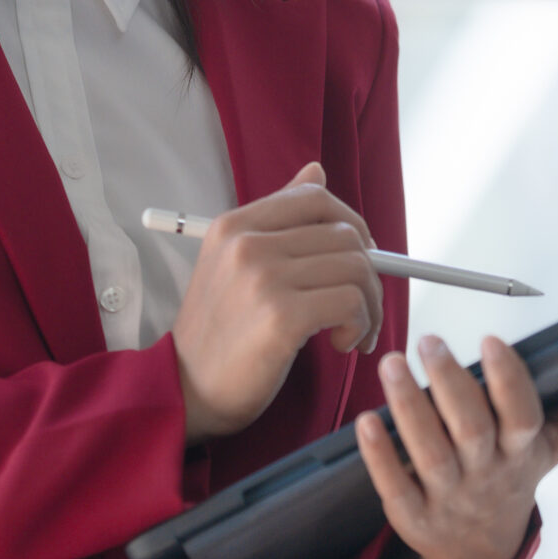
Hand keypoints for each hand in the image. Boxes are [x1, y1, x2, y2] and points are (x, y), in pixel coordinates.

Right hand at [173, 163, 382, 444]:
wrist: (187, 387)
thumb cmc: (219, 331)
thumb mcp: (235, 262)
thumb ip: (278, 217)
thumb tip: (317, 171)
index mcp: (233, 226)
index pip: (315, 198)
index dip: (351, 225)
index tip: (356, 258)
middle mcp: (246, 244)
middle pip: (346, 235)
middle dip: (369, 275)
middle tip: (358, 309)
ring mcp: (263, 278)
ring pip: (357, 269)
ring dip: (369, 305)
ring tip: (352, 330)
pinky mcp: (282, 317)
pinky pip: (351, 303)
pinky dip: (360, 325)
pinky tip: (343, 343)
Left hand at [359, 333, 557, 558]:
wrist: (480, 548)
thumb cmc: (515, 470)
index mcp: (523, 450)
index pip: (522, 415)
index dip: (509, 380)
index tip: (491, 339)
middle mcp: (488, 473)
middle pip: (472, 429)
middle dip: (452, 383)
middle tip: (430, 340)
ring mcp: (450, 497)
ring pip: (430, 453)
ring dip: (408, 407)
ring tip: (391, 364)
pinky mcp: (413, 516)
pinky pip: (395, 486)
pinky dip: (379, 455)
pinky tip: (364, 421)